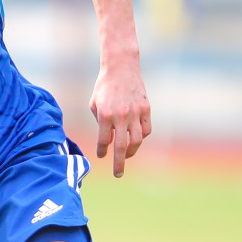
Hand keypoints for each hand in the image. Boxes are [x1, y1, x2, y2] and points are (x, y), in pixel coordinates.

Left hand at [90, 60, 150, 177]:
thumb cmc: (104, 86)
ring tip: (125, 156)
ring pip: (136, 141)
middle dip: (118, 164)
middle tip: (118, 174)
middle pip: (120, 147)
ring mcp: (135, 113)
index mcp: (105, 115)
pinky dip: (141, 137)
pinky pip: (146, 130)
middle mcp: (121, 116)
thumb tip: (108, 140)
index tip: (101, 156)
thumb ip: (100, 123)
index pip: (104, 141)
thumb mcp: (95, 103)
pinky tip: (135, 139)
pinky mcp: (146, 109)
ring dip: (131, 152)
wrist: (121, 67)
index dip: (102, 151)